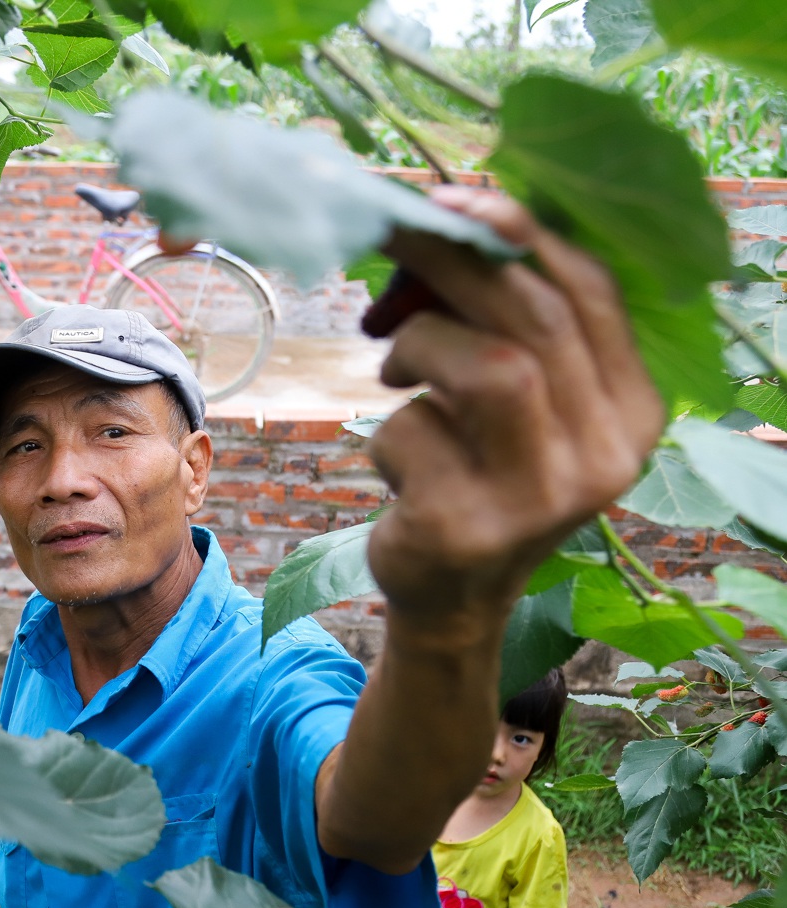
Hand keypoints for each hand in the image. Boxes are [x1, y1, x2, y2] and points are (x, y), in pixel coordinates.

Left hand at [366, 188, 665, 634]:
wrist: (450, 597)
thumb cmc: (476, 470)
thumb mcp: (512, 398)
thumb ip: (501, 322)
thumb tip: (437, 222)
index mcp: (633, 409)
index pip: (592, 294)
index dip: (521, 234)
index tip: (452, 197)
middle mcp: (606, 455)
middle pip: (536, 321)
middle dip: (454, 262)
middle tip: (392, 232)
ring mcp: (541, 498)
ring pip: (489, 370)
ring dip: (421, 344)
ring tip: (395, 364)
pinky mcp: (468, 528)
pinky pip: (416, 432)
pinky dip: (388, 428)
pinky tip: (398, 458)